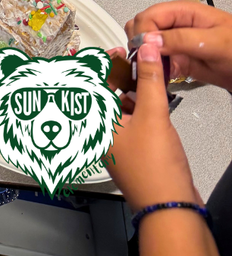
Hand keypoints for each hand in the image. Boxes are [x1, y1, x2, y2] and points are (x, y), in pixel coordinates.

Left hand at [106, 40, 197, 212]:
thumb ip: (149, 79)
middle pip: (100, 93)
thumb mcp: (153, 115)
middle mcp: (99, 131)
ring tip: (144, 80)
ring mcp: (113, 141)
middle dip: (114, 75)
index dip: (97, 62)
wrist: (169, 205)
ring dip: (127, 90)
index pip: (86, 84)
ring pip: (115, 106)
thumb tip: (146, 50)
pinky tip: (150, 102)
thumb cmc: (154, 171)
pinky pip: (127, 119)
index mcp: (95, 122)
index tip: (114, 51)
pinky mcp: (129, 149)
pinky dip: (136, 107)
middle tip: (131, 61)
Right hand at [125, 1, 231, 91]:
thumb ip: (182, 39)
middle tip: (146, 62)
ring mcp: (176, 43)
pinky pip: (157, 62)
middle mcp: (175, 25)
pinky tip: (161, 77)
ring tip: (152, 70)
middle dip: (139, 44)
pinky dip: (154, 69)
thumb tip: (149, 39)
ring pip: (146, 45)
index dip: (143, 32)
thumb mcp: (215, 42)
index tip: (144, 51)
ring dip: (144, 58)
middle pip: (142, 28)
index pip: (149, 16)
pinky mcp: (179, 60)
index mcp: (183, 12)